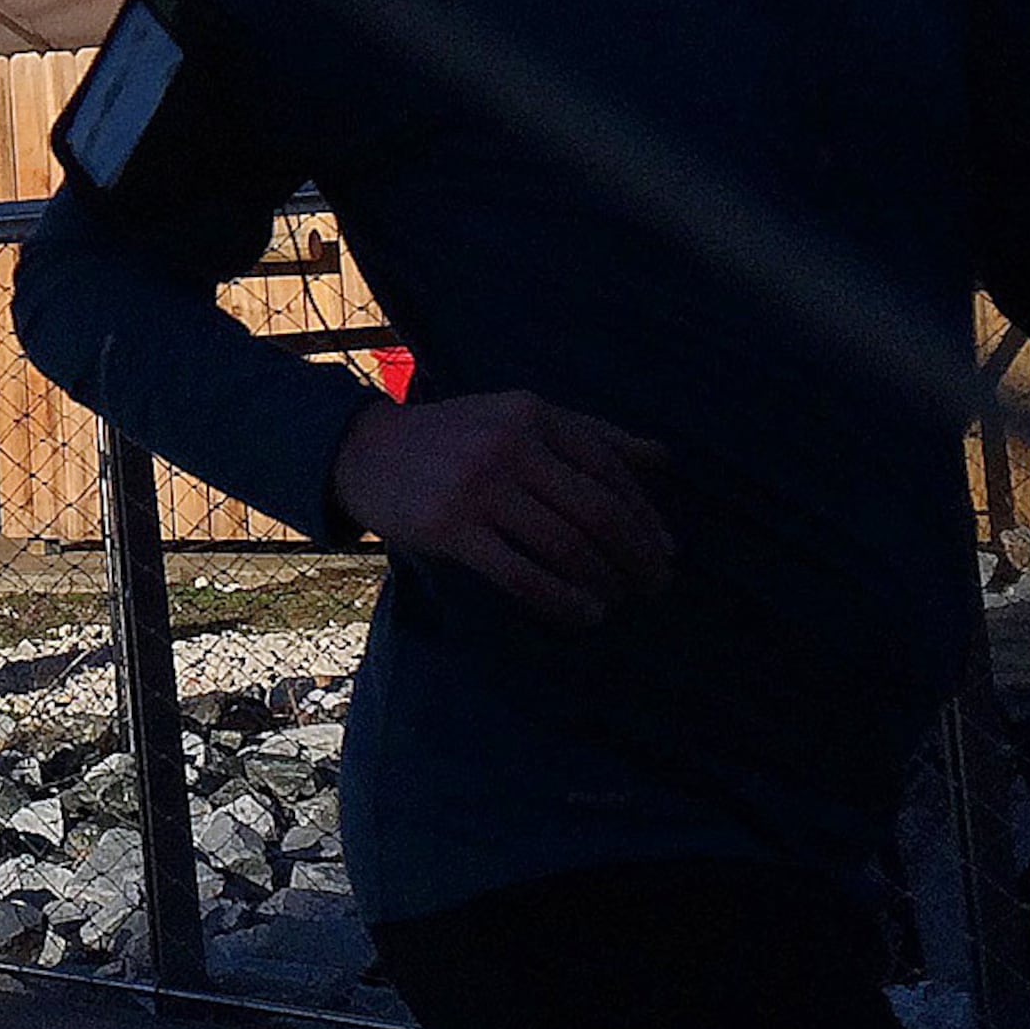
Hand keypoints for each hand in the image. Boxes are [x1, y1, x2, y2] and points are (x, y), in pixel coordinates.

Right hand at [329, 391, 674, 629]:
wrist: (364, 451)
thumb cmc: (455, 438)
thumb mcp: (520, 418)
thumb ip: (591, 435)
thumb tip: (665, 460)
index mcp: (535, 415)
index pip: (611, 470)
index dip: (646, 517)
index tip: (665, 552)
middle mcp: (512, 445)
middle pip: (598, 511)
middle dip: (636, 556)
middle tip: (655, 586)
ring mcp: (479, 487)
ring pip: (565, 545)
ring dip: (603, 582)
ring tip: (616, 601)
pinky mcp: (450, 528)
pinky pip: (521, 574)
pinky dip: (561, 600)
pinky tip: (582, 613)